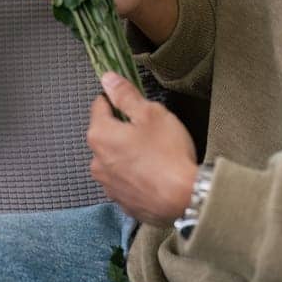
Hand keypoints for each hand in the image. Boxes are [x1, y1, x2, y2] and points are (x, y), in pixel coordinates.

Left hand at [88, 72, 197, 224]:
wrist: (184, 198)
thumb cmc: (168, 153)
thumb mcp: (150, 113)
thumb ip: (126, 95)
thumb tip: (108, 79)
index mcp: (99, 135)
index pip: (99, 105)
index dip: (117, 100)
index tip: (133, 103)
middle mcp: (96, 161)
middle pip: (105, 134)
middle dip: (123, 129)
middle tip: (150, 130)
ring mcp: (108, 185)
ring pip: (113, 159)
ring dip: (127, 154)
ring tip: (154, 155)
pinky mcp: (122, 202)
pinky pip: (124, 181)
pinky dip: (134, 176)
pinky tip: (154, 175)